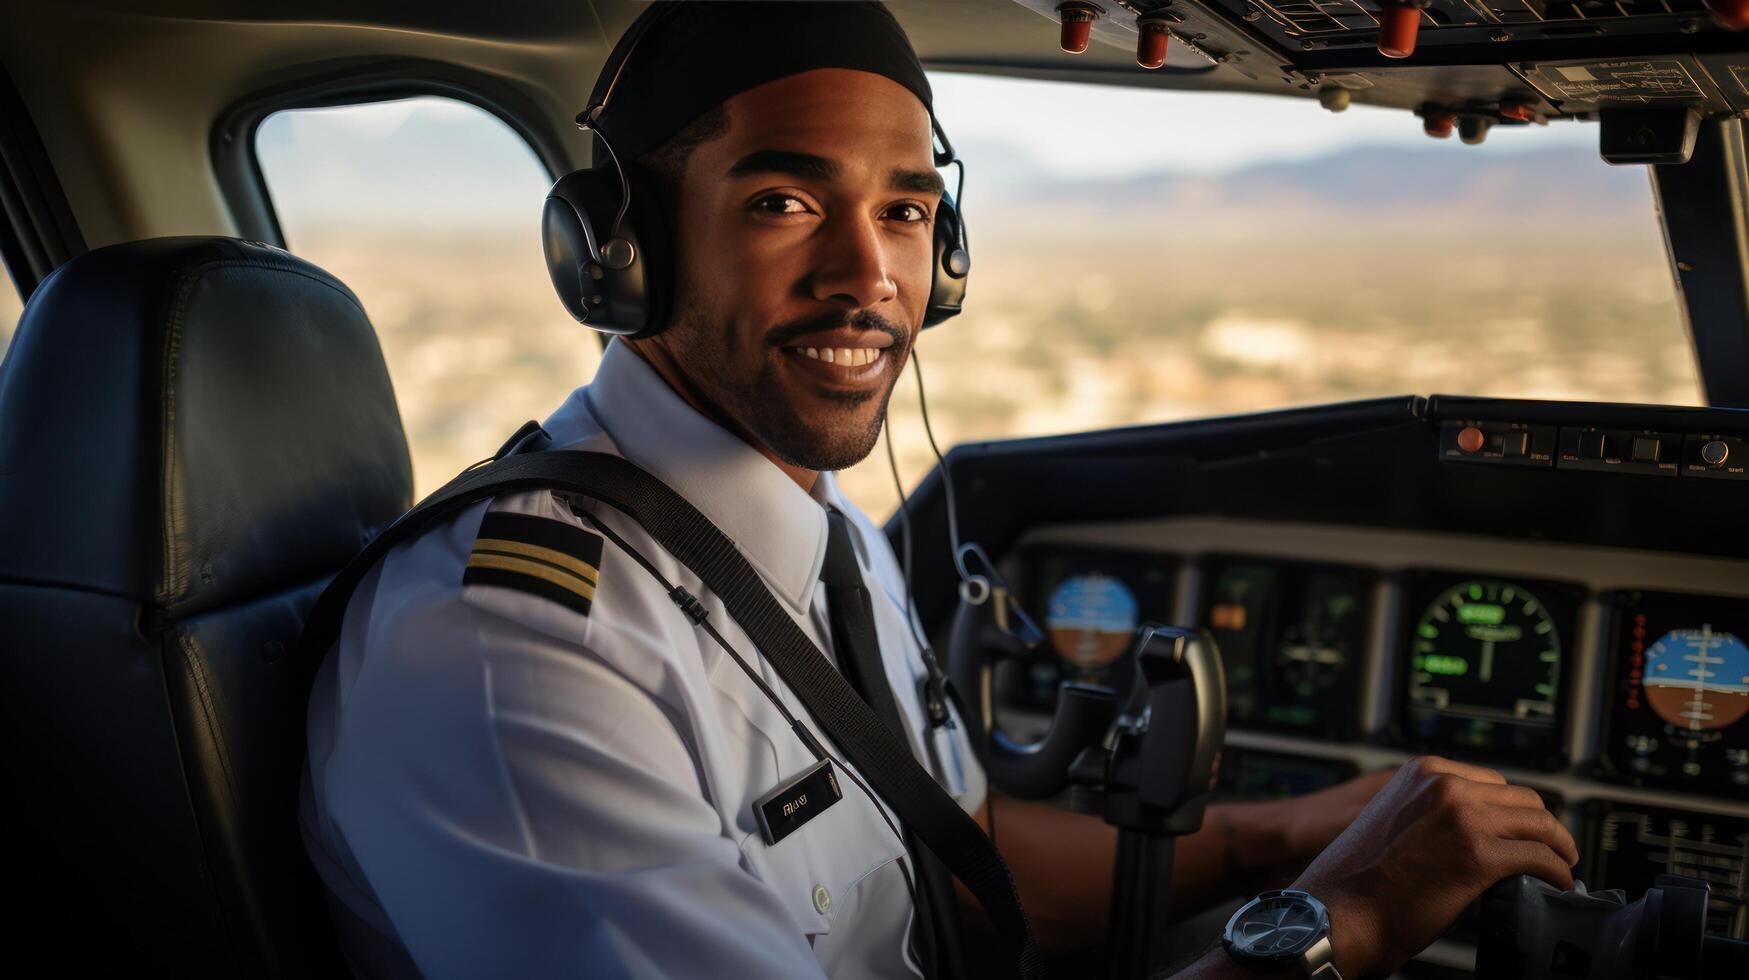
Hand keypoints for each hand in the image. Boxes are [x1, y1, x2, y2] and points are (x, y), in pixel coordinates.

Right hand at [1288, 755, 1576, 978]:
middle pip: (1523, 799)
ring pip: (1540, 825)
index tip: (1523, 830)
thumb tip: (1479, 828)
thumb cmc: (1358, 879)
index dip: (1514, 811)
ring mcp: (1464, 818)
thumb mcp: (1394, 819)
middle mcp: (1446, 785)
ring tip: (1561, 867)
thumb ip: (1432, 812)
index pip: (1494, 782)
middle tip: (1552, 851)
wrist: (1339, 909)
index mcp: (1424, 772)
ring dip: (1557, 848)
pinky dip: (1556, 873)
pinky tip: (1556, 885)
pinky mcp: (1479, 857)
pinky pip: (1540, 859)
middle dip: (1541, 827)